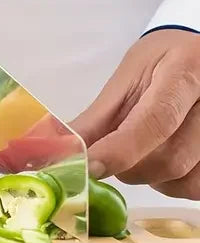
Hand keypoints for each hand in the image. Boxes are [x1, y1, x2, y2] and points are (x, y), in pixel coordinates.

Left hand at [71, 29, 199, 198]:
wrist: (198, 54)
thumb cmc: (159, 64)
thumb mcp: (126, 80)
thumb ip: (95, 121)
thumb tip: (57, 155)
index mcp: (186, 69)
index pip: (156, 120)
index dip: (119, 150)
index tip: (89, 168)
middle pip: (171, 159)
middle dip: (129, 168)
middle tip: (112, 156)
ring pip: (187, 181)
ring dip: (152, 180)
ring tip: (143, 154)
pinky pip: (199, 188)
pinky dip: (174, 185)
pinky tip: (166, 164)